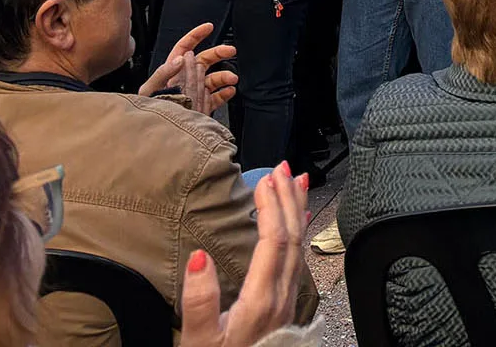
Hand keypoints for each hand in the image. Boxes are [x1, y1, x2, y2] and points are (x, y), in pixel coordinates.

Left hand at [141, 23, 238, 114]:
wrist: (157, 135)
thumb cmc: (148, 112)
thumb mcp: (150, 89)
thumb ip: (164, 73)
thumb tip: (180, 59)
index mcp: (172, 70)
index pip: (184, 47)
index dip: (196, 35)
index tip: (209, 27)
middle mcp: (185, 79)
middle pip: (205, 59)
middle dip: (219, 53)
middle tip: (231, 51)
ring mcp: (195, 91)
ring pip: (213, 78)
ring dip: (225, 75)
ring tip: (231, 79)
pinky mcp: (201, 105)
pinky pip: (216, 96)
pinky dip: (225, 93)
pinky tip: (229, 91)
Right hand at [177, 163, 308, 346]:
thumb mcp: (196, 339)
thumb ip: (198, 299)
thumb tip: (201, 254)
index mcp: (260, 299)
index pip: (273, 241)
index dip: (272, 207)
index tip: (266, 178)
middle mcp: (280, 297)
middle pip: (293, 238)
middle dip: (289, 199)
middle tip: (284, 167)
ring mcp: (286, 302)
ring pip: (299, 247)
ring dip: (297, 213)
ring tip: (295, 184)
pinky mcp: (284, 308)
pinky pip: (296, 261)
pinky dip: (297, 235)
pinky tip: (296, 226)